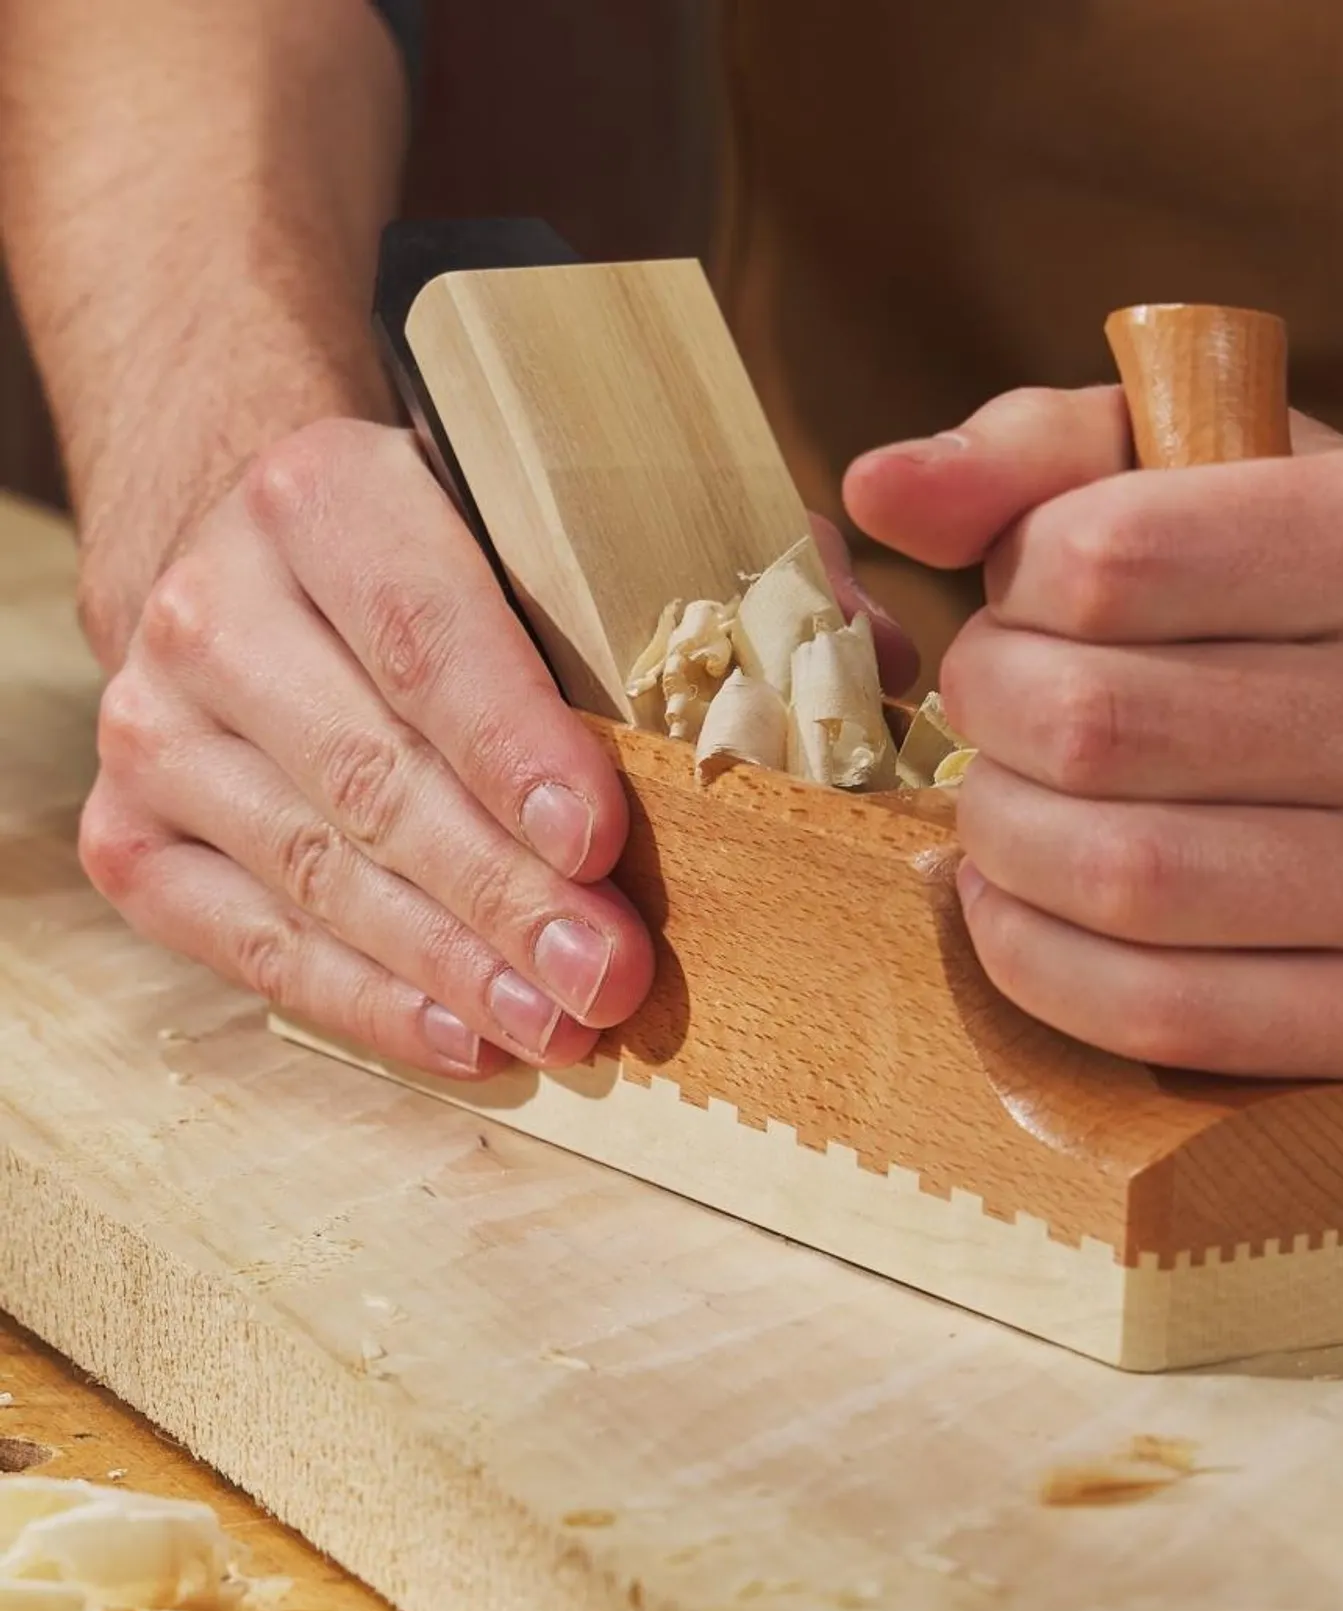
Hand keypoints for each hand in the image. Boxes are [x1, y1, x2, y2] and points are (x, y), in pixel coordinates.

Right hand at [78, 417, 657, 1077]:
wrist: (251, 561)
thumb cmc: (442, 557)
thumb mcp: (550, 517)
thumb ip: (699, 577)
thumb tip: (866, 658)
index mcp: (323, 495)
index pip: (423, 637)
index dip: (512, 748)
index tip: (597, 839)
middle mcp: (212, 604)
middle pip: (376, 777)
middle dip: (506, 893)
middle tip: (612, 971)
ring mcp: (156, 727)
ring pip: (316, 873)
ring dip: (452, 967)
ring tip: (563, 1025)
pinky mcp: (131, 829)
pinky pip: (247, 941)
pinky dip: (364, 1000)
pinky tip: (465, 1037)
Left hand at [846, 387, 1342, 1079]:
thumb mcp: (1271, 471)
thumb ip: (1064, 454)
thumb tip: (878, 490)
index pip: (1104, 559)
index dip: (1010, 592)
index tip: (1023, 610)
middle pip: (1091, 728)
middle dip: (985, 721)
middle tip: (993, 717)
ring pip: (1119, 881)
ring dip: (998, 847)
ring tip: (1002, 813)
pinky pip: (1166, 1018)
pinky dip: (1043, 967)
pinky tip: (1023, 911)